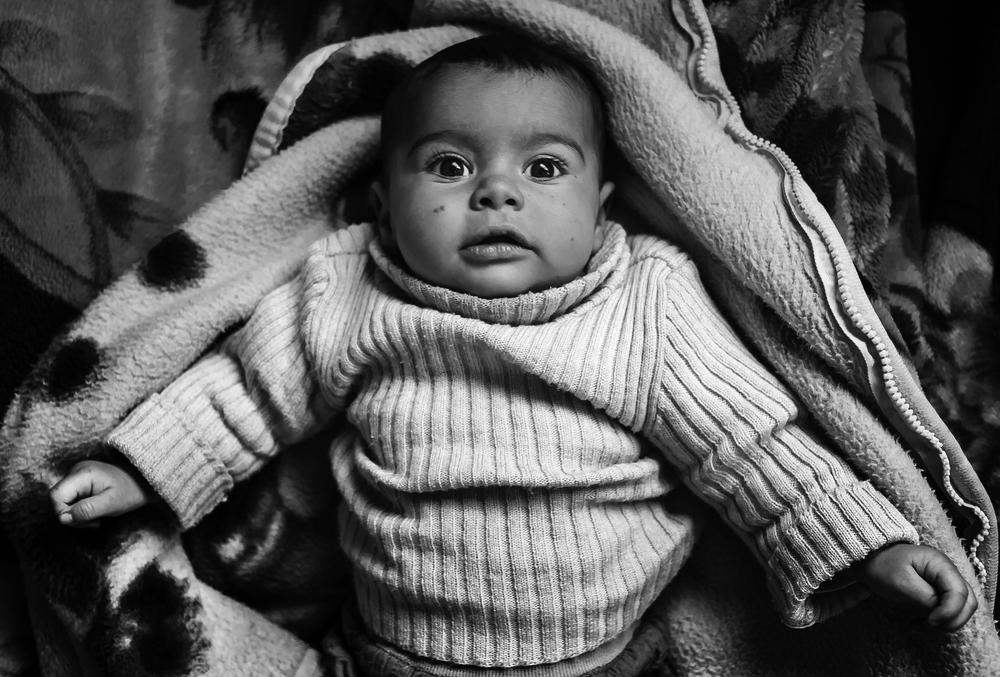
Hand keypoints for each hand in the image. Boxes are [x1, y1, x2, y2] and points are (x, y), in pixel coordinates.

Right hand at [49, 460, 153, 526]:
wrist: (144, 482)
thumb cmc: (130, 492)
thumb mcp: (111, 504)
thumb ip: (87, 510)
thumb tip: (62, 518)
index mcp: (83, 473)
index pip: (55, 495)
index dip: (63, 513)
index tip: (85, 522)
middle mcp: (76, 470)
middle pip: (56, 499)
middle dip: (71, 516)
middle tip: (94, 522)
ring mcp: (77, 474)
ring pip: (62, 501)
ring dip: (76, 515)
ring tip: (96, 518)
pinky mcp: (80, 481)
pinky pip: (70, 499)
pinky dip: (79, 510)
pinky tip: (94, 513)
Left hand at [854, 543, 977, 630]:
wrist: (870, 559)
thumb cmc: (882, 566)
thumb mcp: (900, 582)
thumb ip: (925, 597)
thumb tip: (940, 611)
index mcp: (940, 564)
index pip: (959, 593)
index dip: (949, 612)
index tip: (929, 622)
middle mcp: (948, 571)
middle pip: (968, 602)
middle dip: (953, 619)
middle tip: (928, 625)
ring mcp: (945, 580)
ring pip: (963, 607)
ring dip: (948, 621)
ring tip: (924, 624)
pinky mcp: (940, 589)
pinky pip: (951, 608)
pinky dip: (942, 619)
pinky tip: (922, 622)